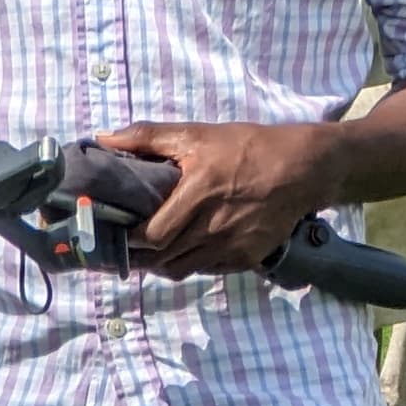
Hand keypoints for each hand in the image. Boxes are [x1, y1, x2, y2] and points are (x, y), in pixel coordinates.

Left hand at [96, 118, 353, 277]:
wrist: (303, 169)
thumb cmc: (247, 147)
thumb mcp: (198, 134)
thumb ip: (147, 136)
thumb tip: (103, 139)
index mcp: (198, 193)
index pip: (152, 236)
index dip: (131, 240)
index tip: (119, 231)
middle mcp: (213, 226)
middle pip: (163, 259)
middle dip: (141, 255)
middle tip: (131, 244)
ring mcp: (232, 245)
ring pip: (183, 270)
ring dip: (165, 263)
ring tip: (157, 249)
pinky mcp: (247, 258)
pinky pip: (208, 270)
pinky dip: (193, 263)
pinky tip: (190, 247)